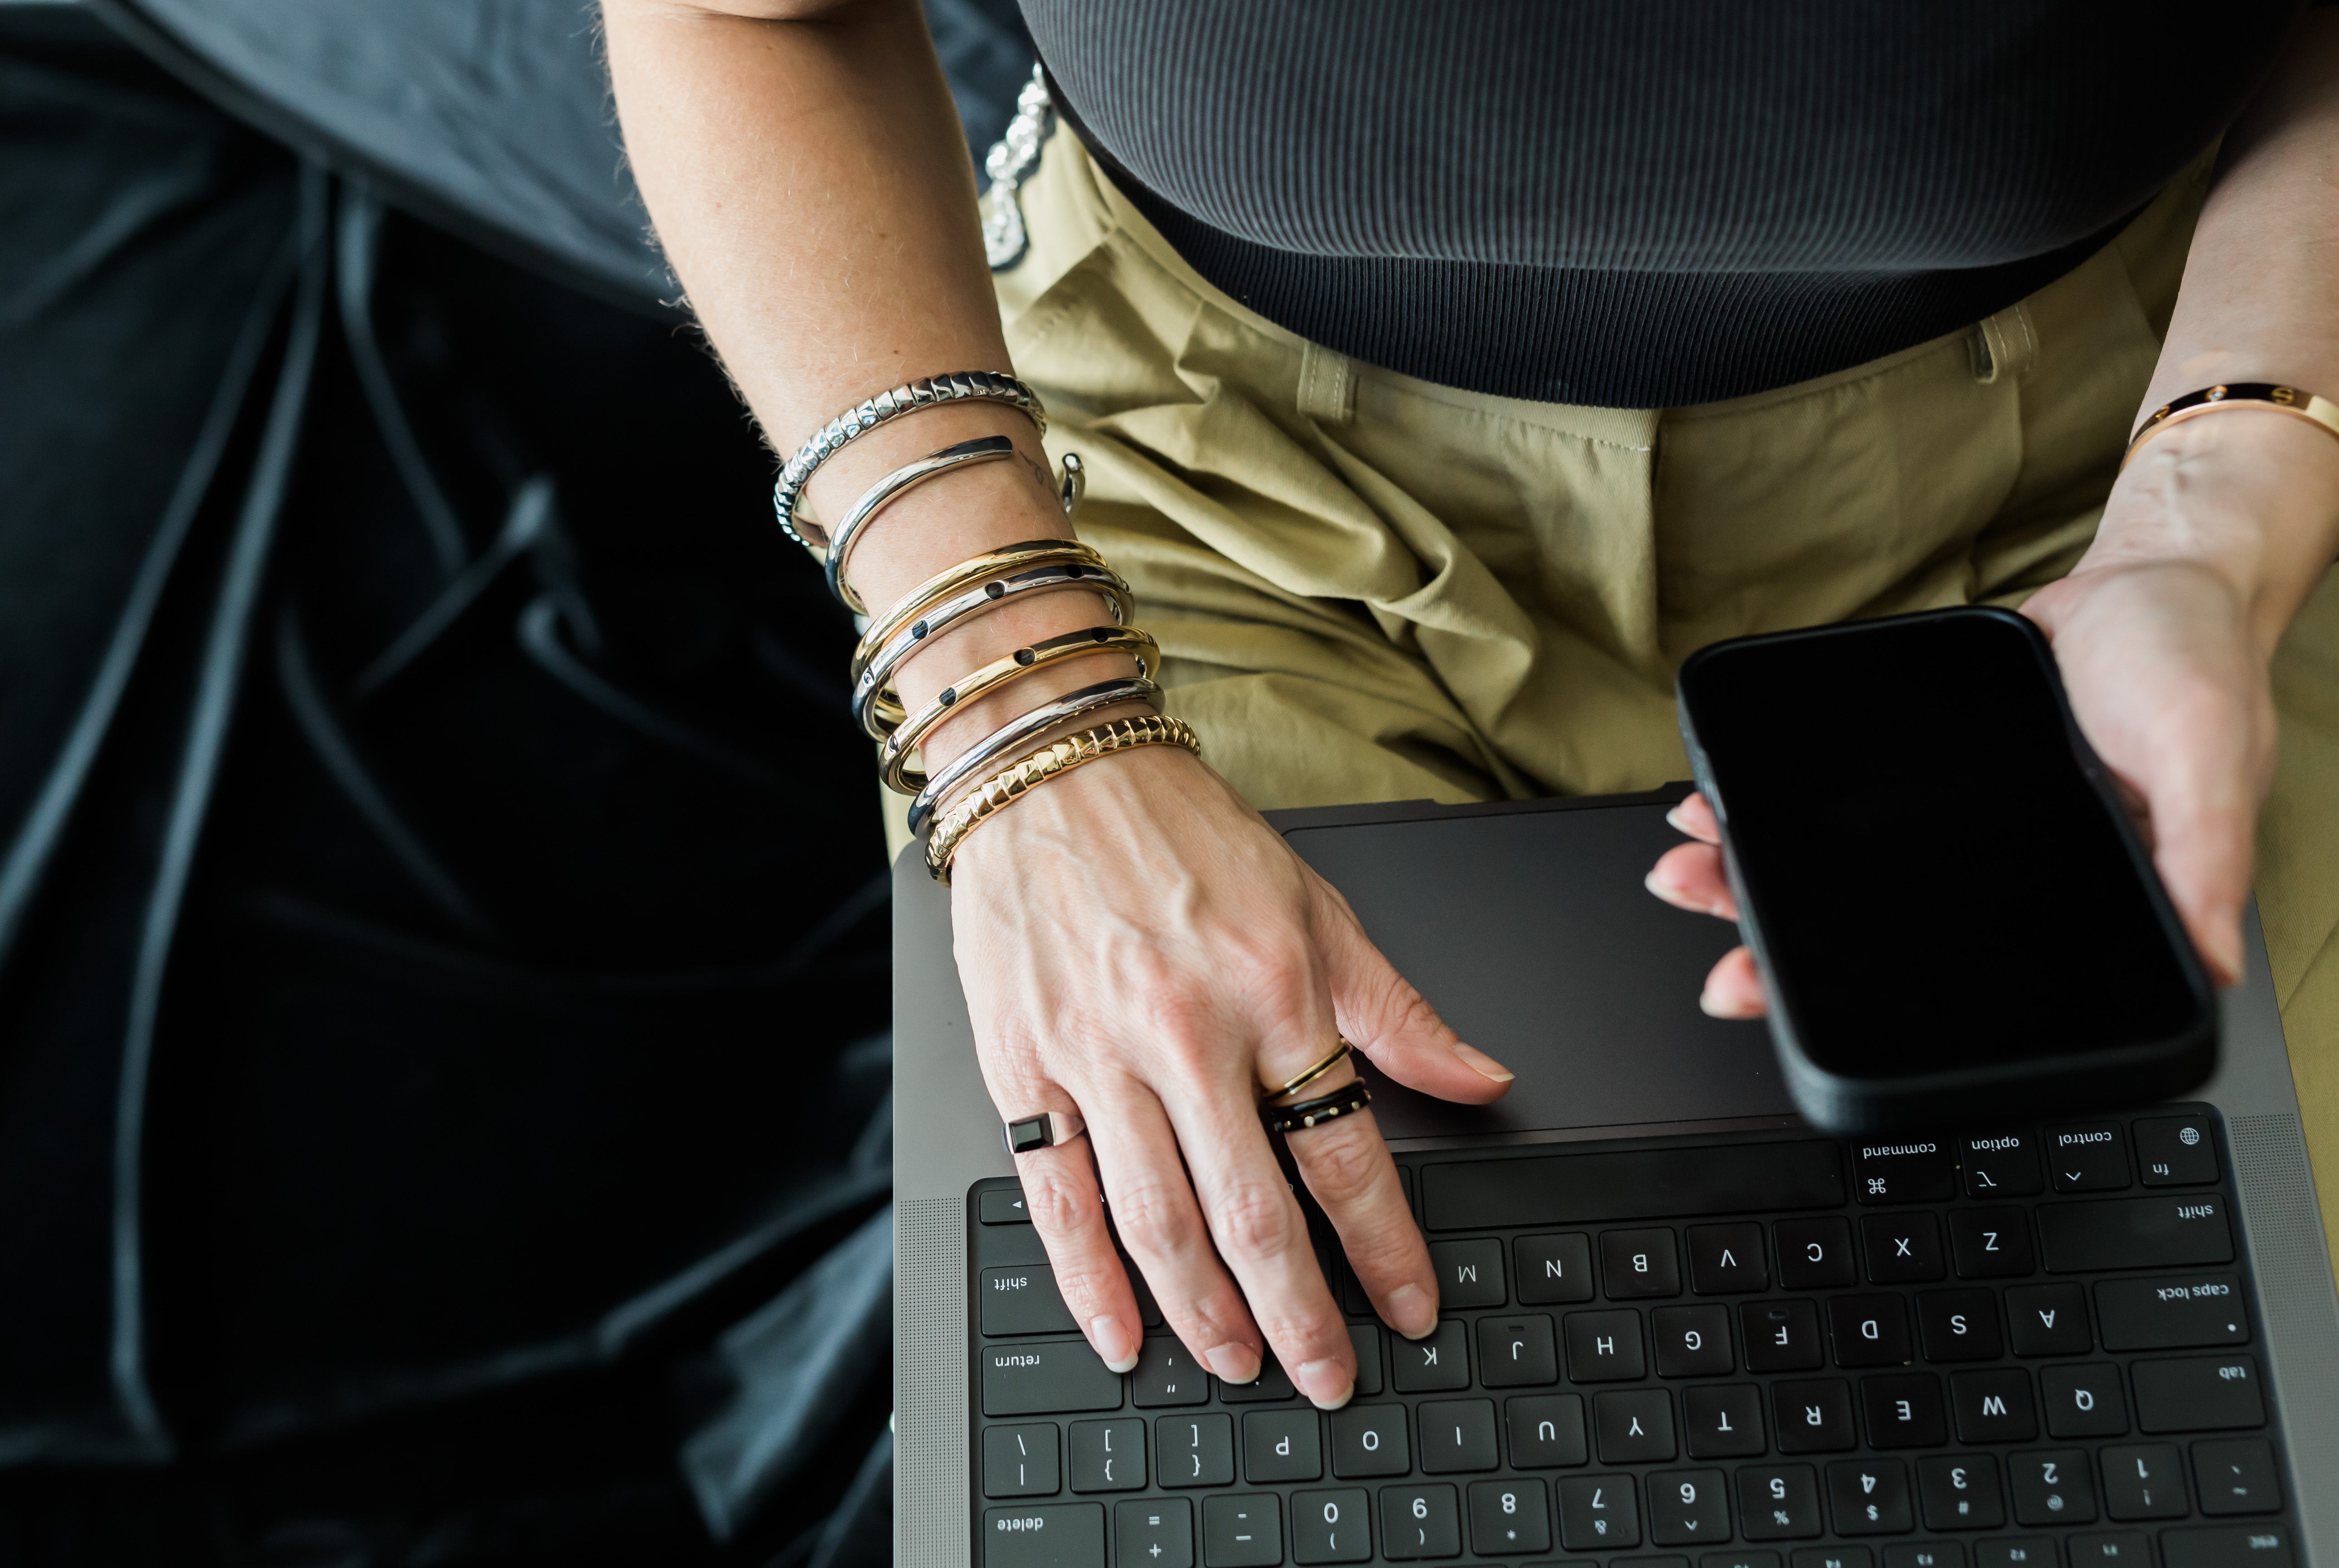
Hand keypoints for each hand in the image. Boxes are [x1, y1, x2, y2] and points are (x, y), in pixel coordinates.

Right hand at [952, 742, 1515, 1408]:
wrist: (1049, 769)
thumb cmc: (1179, 833)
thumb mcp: (1314, 905)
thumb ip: (1397, 1008)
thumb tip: (1482, 1079)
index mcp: (1272, 990)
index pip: (1343, 1149)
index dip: (1384, 1244)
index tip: (1410, 1304)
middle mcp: (1186, 1031)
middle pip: (1251, 1210)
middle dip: (1298, 1313)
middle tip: (1328, 1376)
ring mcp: (1097, 1055)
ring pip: (1157, 1219)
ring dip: (1204, 1312)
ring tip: (1239, 1365)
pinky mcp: (1023, 1067)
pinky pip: (1057, 1197)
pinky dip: (1088, 1280)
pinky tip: (1120, 1332)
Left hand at [1644, 414, 2338, 1010]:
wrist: (2156, 574)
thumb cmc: (2197, 663)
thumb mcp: (2209, 762)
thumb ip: (2204, 861)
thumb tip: (2210, 967)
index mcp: (2069, 898)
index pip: (1961, 981)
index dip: (1872, 1006)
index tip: (1788, 1009)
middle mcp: (1999, 873)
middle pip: (1872, 935)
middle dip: (1782, 950)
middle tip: (1720, 966)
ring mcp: (1949, 823)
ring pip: (1834, 874)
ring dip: (1754, 880)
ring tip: (1690, 875)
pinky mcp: (1916, 768)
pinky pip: (1832, 799)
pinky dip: (1767, 806)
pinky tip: (1717, 805)